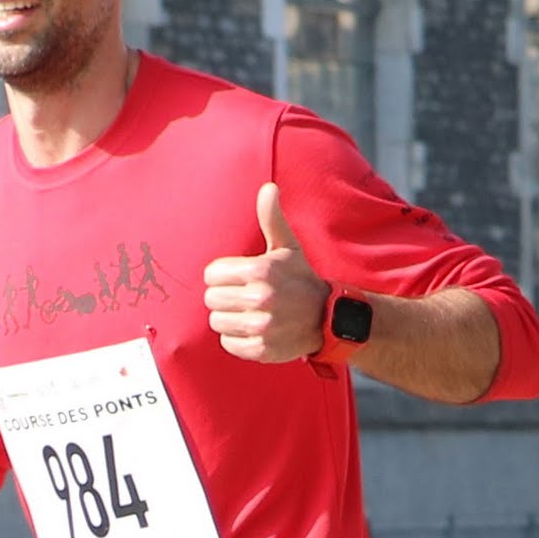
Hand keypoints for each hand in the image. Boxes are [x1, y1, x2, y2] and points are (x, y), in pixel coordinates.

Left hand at [203, 182, 329, 362]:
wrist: (327, 317)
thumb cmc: (300, 277)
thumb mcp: (287, 246)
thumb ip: (271, 217)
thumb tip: (269, 188)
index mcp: (260, 271)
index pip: (211, 275)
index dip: (223, 275)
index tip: (241, 278)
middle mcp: (261, 299)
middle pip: (212, 299)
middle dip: (225, 296)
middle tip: (246, 296)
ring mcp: (262, 326)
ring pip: (217, 321)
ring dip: (229, 318)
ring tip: (250, 312)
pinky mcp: (262, 349)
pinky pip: (228, 343)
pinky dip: (237, 339)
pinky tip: (254, 330)